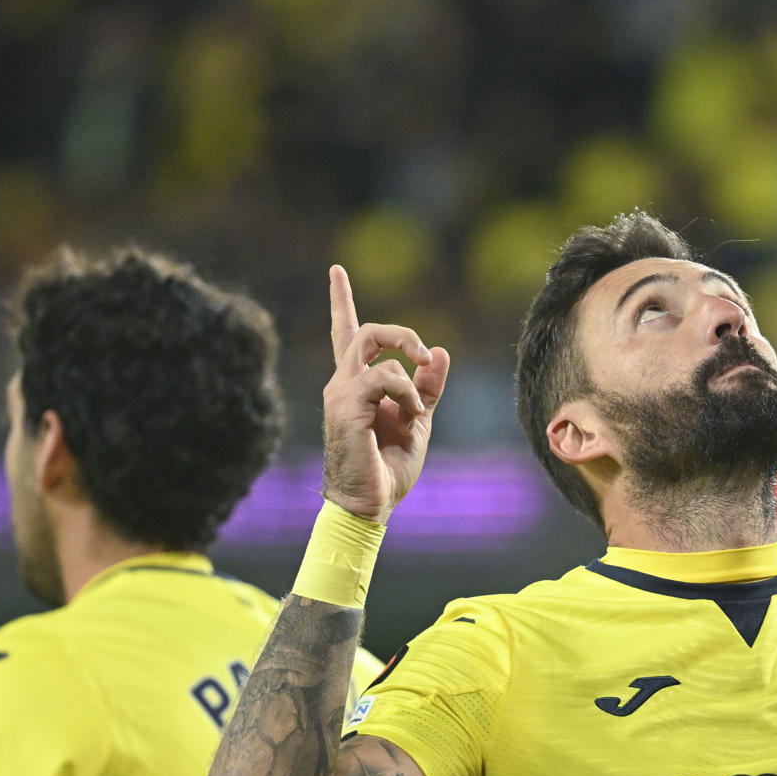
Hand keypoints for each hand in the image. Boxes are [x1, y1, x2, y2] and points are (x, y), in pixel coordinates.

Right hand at [321, 265, 449, 522]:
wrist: (369, 504)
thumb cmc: (388, 467)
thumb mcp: (417, 421)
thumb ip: (428, 388)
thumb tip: (440, 353)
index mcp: (357, 385)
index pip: (346, 333)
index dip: (342, 301)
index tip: (336, 271)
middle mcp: (342, 383)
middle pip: (365, 330)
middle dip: (402, 333)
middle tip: (423, 355)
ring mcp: (341, 393)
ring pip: (374, 347)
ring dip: (409, 369)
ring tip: (417, 407)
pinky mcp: (346, 407)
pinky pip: (382, 377)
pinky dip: (405, 391)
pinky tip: (411, 414)